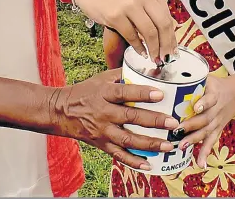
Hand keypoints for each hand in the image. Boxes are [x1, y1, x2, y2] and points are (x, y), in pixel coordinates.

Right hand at [50, 68, 179, 170]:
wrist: (62, 111)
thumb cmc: (85, 92)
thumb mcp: (100, 78)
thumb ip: (122, 74)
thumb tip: (146, 69)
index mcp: (104, 93)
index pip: (124, 93)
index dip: (142, 93)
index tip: (160, 95)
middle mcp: (103, 113)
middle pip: (130, 118)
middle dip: (153, 121)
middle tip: (172, 122)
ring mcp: (103, 131)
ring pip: (127, 140)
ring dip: (149, 144)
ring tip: (168, 145)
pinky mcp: (101, 144)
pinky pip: (119, 155)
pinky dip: (134, 162)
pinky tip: (149, 165)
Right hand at [76, 0, 176, 63]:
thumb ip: (154, 12)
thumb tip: (171, 35)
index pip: (167, 17)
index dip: (172, 37)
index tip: (173, 50)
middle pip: (162, 25)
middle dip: (165, 45)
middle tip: (165, 58)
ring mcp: (128, 4)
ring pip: (149, 32)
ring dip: (153, 49)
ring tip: (154, 58)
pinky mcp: (115, 15)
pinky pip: (132, 36)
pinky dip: (138, 47)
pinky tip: (141, 52)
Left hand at [174, 75, 234, 167]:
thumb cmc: (212, 83)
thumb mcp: (204, 76)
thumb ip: (185, 75)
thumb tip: (154, 69)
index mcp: (214, 94)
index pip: (209, 99)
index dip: (203, 103)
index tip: (196, 107)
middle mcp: (216, 109)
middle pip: (205, 119)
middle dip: (191, 125)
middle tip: (177, 130)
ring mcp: (217, 121)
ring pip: (206, 132)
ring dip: (195, 140)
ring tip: (182, 146)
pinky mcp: (217, 130)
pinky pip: (211, 142)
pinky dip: (206, 153)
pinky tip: (200, 164)